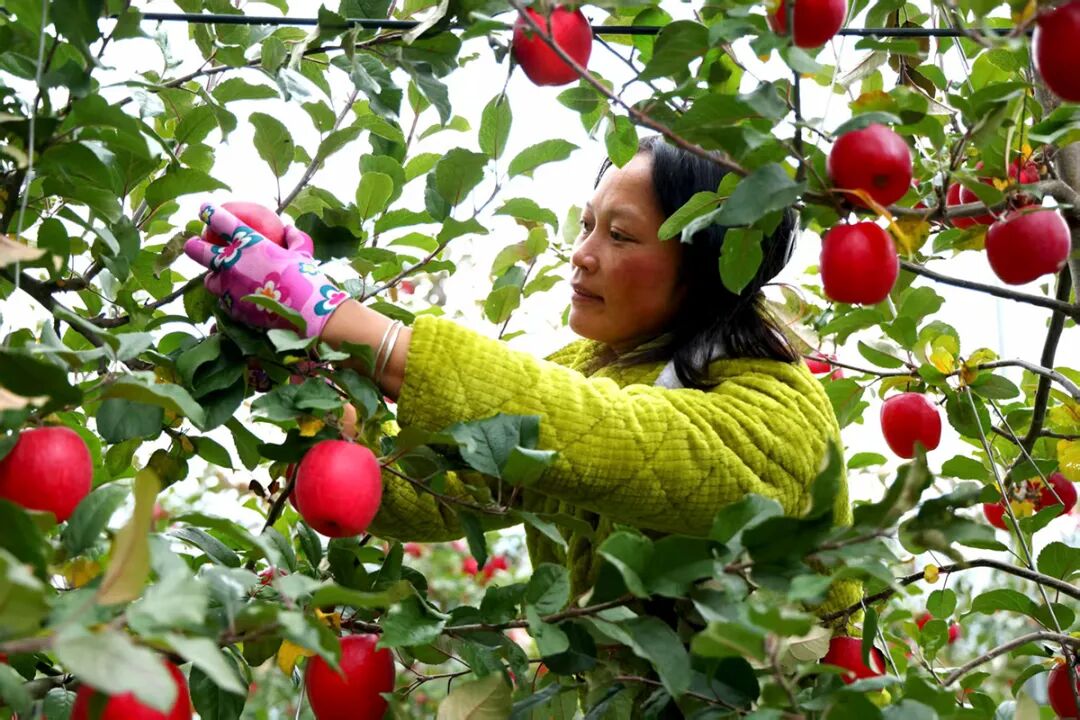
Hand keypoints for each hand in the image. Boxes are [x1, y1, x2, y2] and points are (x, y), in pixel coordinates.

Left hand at [184, 203, 348, 337]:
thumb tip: (288, 229)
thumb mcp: (303, 251)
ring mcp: (229, 287)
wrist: (306, 311)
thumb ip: (293, 238)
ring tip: (222, 278)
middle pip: (199, 251)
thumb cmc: (307, 277)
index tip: (205, 210)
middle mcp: (232, 263)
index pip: (221, 221)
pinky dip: (231, 298)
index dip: (210, 213)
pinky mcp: (232, 308)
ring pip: (210, 280)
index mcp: (248, 243)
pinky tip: (240, 298)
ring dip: (215, 277)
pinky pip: (225, 301)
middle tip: (193, 243)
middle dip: (193, 245)